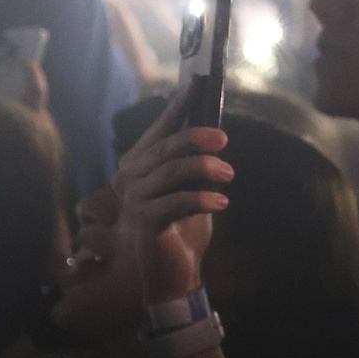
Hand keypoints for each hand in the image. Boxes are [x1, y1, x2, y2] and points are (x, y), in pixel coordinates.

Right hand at [111, 78, 231, 304]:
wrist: (173, 274)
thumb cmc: (182, 228)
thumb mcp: (191, 189)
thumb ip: (194, 163)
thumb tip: (215, 131)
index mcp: (138, 166)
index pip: (158, 129)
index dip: (177, 106)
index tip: (195, 83)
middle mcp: (129, 179)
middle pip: (163, 147)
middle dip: (195, 137)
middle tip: (224, 139)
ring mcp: (133, 201)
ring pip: (169, 172)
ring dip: (204, 169)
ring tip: (229, 174)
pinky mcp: (144, 223)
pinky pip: (174, 202)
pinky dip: (201, 199)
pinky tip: (221, 203)